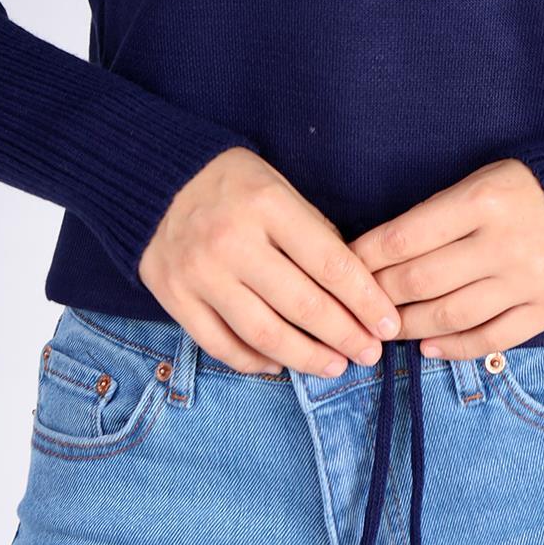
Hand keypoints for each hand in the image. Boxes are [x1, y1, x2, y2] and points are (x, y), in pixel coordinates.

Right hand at [138, 147, 403, 378]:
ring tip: (335, 367)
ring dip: (306, 357)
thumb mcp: (278, 186)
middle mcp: (232, 240)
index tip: (388, 324)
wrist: (154, 178)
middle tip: (369, 354)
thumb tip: (353, 288)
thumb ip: (312, 231)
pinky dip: (255, 361)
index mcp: (267, 205)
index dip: (365, 300)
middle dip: (345, 335)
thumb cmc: (232, 183)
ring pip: (264, 333)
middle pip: (302, 304)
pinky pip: (221, 344)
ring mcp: (200, 272)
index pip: (330, 262)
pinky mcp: (174, 296)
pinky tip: (280, 364)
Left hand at [347, 158, 543, 359]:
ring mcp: (529, 279)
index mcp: (483, 199)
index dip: (366, 258)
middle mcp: (505, 242)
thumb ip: (436, 216)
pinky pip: (490, 337)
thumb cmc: (526, 188)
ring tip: (384, 330)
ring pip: (450, 315)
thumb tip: (378, 255)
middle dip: (379, 296)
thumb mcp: (480, 181)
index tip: (343, 268)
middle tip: (354, 306)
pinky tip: (427, 346)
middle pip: (421, 281)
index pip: (405, 237)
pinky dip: (453, 347)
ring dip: (408, 326)